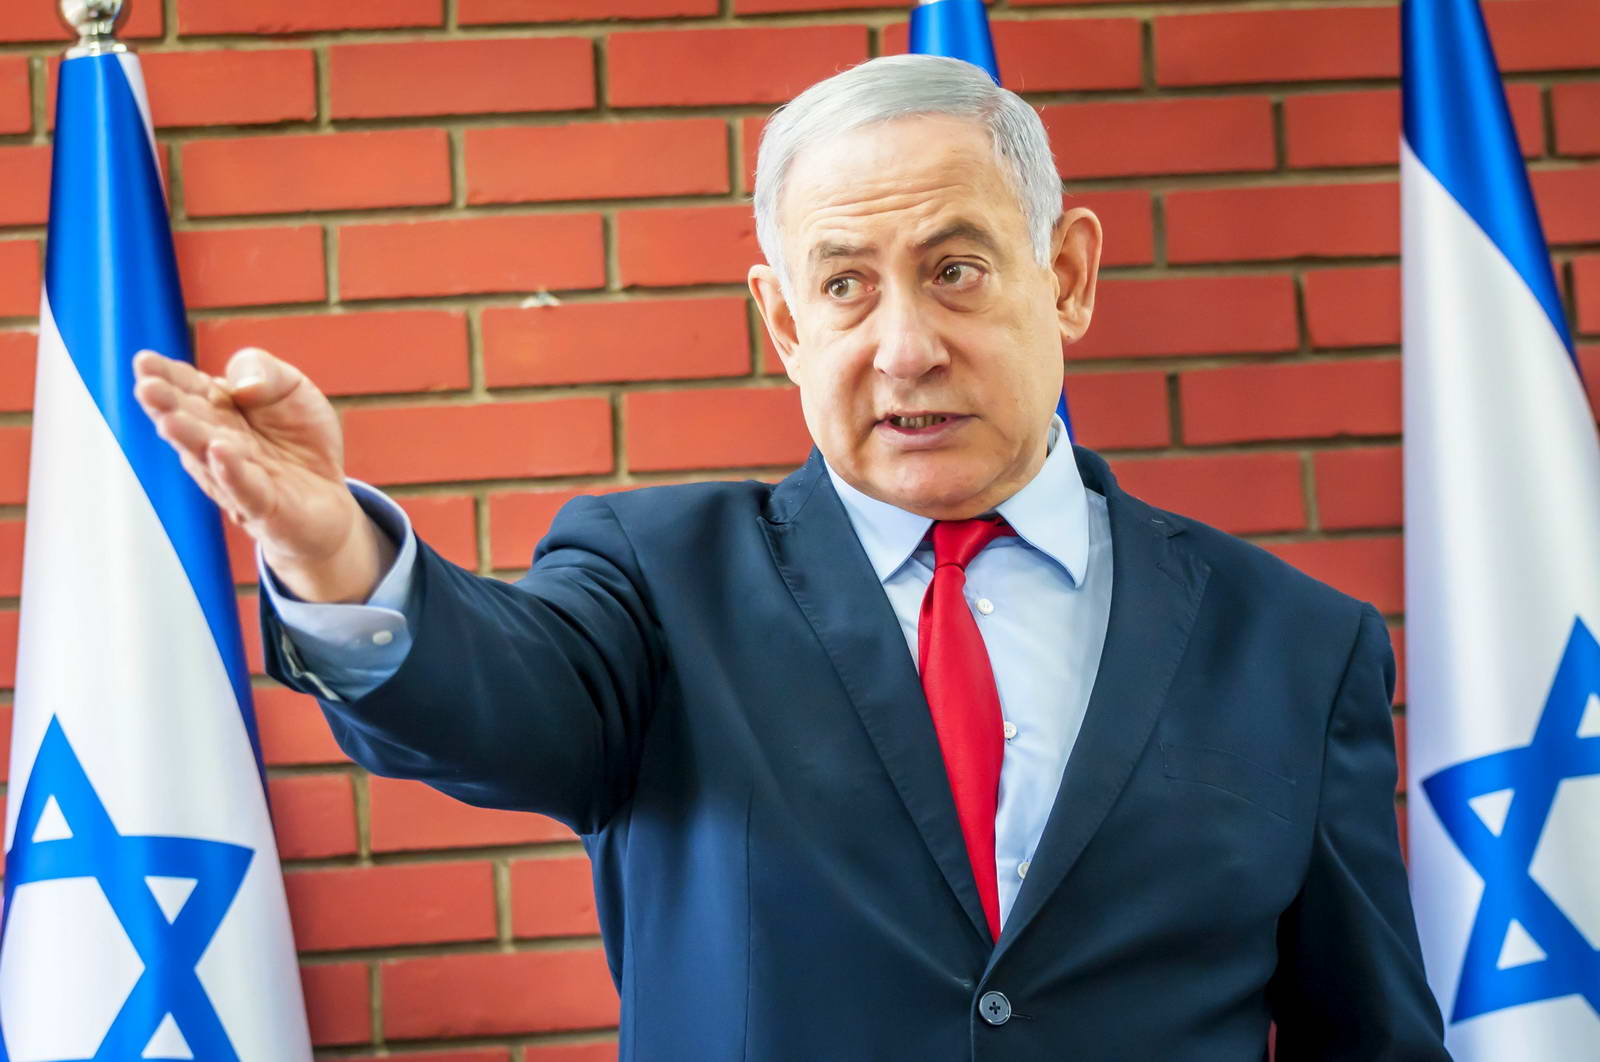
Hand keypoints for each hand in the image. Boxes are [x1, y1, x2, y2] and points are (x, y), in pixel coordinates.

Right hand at [132, 347, 393, 602]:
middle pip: (189, 423)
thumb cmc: (301, 438)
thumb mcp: (290, 386)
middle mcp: (216, 443)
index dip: (166, 376)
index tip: (144, 361)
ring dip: (189, 438)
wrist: (330, 494)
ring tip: (169, 420)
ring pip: (207, 456)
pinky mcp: (262, 506)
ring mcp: (235, 477)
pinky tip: (219, 451)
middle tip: (146, 388)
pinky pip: (245, 489)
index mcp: (217, 410)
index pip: (188, 389)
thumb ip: (263, 370)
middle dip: (166, 406)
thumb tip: (242, 385)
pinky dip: (231, 471)